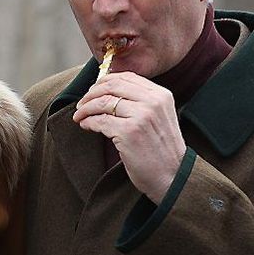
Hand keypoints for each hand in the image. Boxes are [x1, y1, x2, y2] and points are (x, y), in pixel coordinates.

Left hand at [73, 72, 185, 202]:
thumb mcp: (159, 118)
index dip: (104, 81)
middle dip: (91, 93)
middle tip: (81, 104)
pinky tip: (85, 126)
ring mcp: (141, 116)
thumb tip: (108, 91)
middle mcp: (152, 102)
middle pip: (112, 86)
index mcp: (161, 95)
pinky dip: (88, 122)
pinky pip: (100, 121)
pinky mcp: (129, 132)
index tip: (93, 91)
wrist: (173, 177)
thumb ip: (142, 102)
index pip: (126, 77)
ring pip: (103, 102)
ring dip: (86, 109)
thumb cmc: (162, 151)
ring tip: (80, 116)